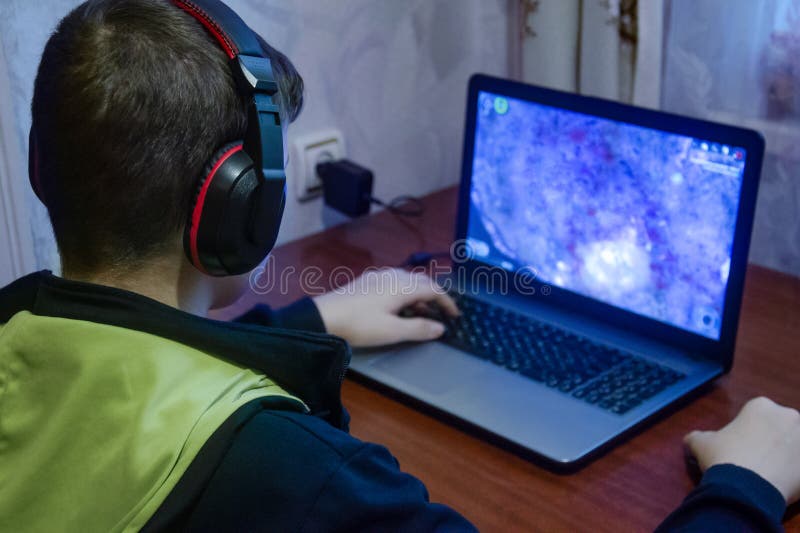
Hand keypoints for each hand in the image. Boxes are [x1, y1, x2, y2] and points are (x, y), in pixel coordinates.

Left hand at [313, 268, 458, 347]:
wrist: (323, 317)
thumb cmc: (360, 324)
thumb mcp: (393, 331)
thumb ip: (419, 328)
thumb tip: (440, 328)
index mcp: (403, 286)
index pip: (434, 289)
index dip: (447, 302)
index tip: (455, 315)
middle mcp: (394, 276)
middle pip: (422, 282)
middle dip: (434, 297)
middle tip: (441, 314)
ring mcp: (379, 276)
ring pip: (407, 281)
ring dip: (418, 295)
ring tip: (420, 314)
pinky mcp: (367, 281)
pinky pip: (395, 282)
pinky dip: (404, 293)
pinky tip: (398, 307)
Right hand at [684, 396, 799, 504]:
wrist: (746, 489)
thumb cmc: (724, 457)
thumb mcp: (700, 443)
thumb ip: (697, 437)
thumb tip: (691, 439)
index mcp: (761, 406)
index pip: (756, 415)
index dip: (747, 431)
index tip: (740, 447)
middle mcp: (789, 417)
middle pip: (781, 428)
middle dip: (772, 441)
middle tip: (757, 461)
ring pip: (796, 447)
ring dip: (788, 456)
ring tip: (772, 475)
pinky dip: (796, 474)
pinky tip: (783, 484)